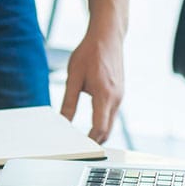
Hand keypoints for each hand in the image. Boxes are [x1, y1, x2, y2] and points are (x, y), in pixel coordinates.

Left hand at [60, 28, 124, 143]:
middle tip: (79, 149)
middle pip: (107, 129)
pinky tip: (92, 122)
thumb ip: (69, 102)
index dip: (90, 142)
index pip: (100, 128)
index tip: (79, 149)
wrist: (107, 36)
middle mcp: (116, 98)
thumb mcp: (73, 77)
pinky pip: (112, 113)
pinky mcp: (119, 92)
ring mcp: (120, 96)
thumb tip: (63, 121)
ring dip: (99, 132)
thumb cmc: (90, 53)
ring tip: (83, 139)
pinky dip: (103, 121)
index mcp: (105, 95)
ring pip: (110, 122)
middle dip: (95, 141)